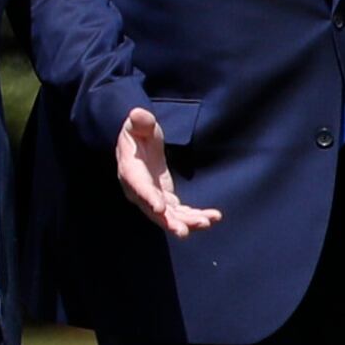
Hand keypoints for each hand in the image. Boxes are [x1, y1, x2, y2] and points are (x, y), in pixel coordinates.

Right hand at [114, 108, 221, 236]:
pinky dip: (195, 216)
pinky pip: (180, 213)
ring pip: (169, 216)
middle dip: (170, 222)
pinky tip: (214, 217)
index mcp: (130, 171)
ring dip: (188, 221)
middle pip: (154, 211)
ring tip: (208, 221)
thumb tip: (138, 114)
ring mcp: (153, 198)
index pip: (139, 187)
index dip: (148, 198)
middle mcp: (140, 191)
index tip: (159, 209)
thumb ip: (139, 121)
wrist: (137, 144)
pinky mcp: (166, 200)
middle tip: (185, 231)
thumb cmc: (137, 132)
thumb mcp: (137, 124)